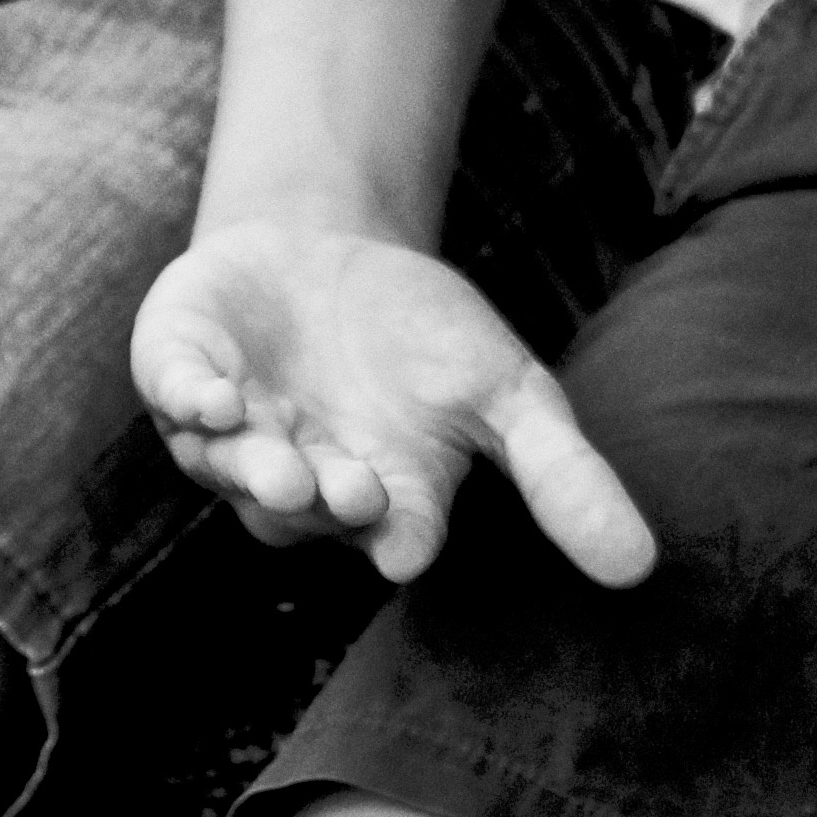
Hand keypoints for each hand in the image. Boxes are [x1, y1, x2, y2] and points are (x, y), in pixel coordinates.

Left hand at [130, 220, 650, 586]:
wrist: (328, 247)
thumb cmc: (423, 336)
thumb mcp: (509, 394)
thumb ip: (564, 477)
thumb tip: (642, 569)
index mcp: (383, 495)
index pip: (395, 532)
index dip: (399, 537)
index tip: (405, 545)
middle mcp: (302, 479)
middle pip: (306, 513)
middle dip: (323, 502)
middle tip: (343, 489)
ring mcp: (233, 432)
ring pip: (234, 469)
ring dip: (252, 468)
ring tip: (280, 463)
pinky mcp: (180, 373)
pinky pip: (174, 397)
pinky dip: (187, 398)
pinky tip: (213, 395)